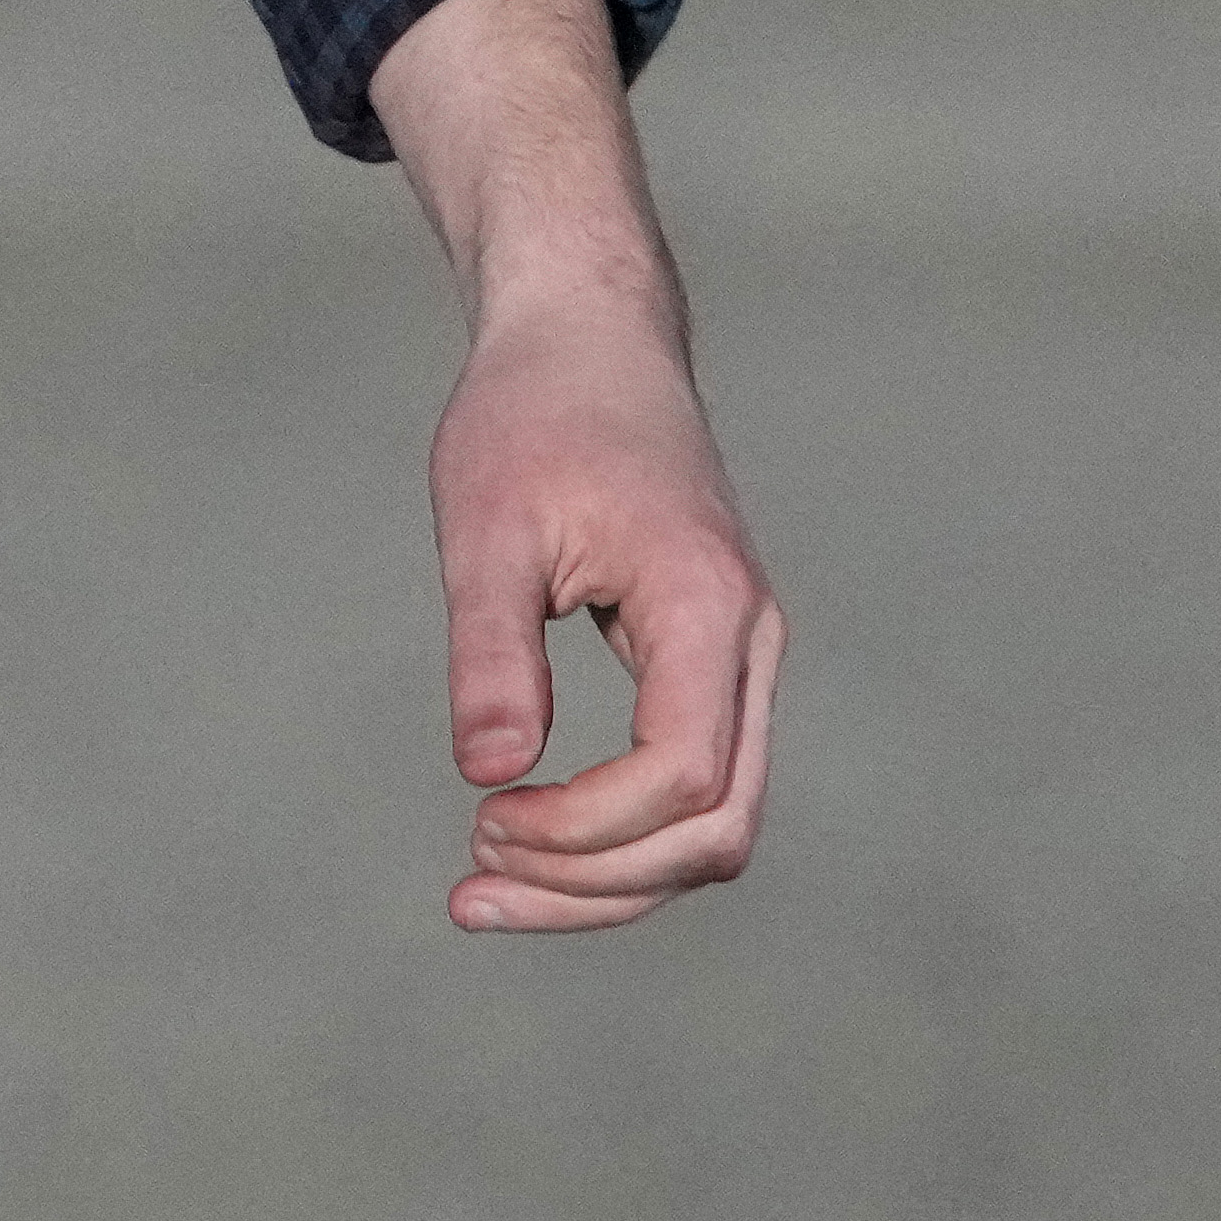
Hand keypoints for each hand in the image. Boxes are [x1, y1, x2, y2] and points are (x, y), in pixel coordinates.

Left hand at [425, 272, 783, 930]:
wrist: (590, 337)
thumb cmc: (534, 411)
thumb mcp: (487, 524)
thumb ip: (491, 649)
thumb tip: (487, 774)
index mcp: (705, 603)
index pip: (684, 773)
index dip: (589, 828)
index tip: (486, 817)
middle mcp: (748, 642)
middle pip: (718, 827)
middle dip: (599, 882)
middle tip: (471, 880)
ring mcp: (741, 658)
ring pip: (714, 823)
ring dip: (608, 878)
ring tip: (485, 883)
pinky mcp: (712, 665)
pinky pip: (691, 784)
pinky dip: (619, 834)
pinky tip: (530, 842)